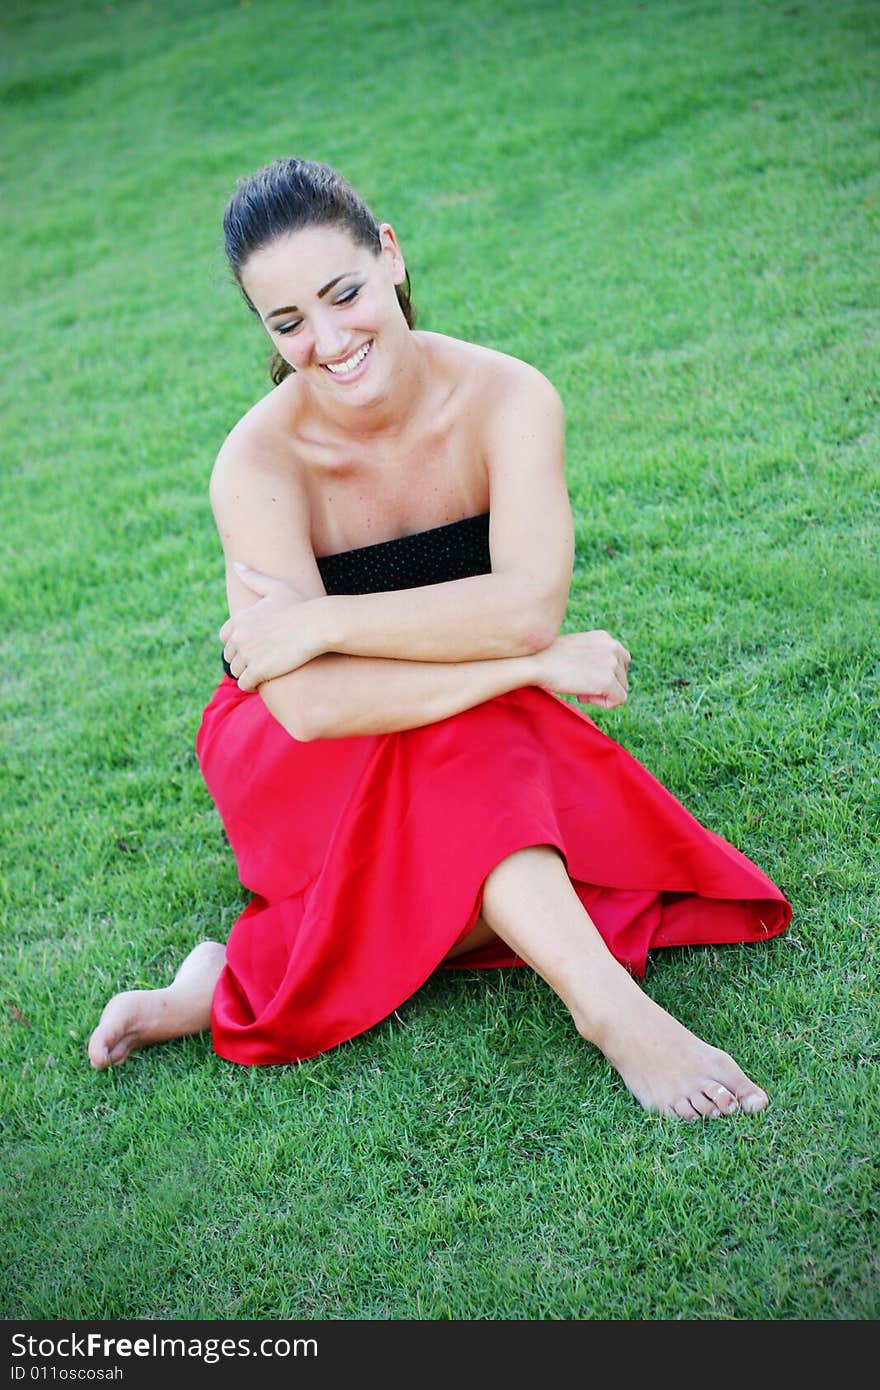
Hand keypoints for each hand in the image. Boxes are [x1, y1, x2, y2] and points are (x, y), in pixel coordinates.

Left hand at [219, 563, 323, 690]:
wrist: (318, 625)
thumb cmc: (301, 606)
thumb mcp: (276, 588)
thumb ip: (253, 577)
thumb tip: (237, 565)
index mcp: (239, 618)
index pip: (225, 638)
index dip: (238, 644)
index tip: (255, 646)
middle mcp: (239, 636)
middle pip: (230, 656)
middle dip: (243, 660)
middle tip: (263, 660)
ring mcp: (247, 654)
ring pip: (237, 672)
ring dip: (248, 673)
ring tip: (266, 670)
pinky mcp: (258, 670)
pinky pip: (245, 683)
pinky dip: (253, 684)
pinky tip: (266, 680)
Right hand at [535, 630, 630, 707]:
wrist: (536, 663)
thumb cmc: (547, 658)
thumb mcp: (576, 648)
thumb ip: (592, 656)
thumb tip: (599, 676)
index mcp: (605, 637)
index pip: (621, 661)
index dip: (606, 674)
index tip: (587, 677)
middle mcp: (613, 647)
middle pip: (622, 676)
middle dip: (605, 685)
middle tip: (581, 686)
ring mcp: (612, 664)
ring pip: (621, 689)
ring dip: (602, 694)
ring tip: (580, 690)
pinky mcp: (608, 681)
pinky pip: (619, 699)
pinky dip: (603, 703)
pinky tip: (583, 697)